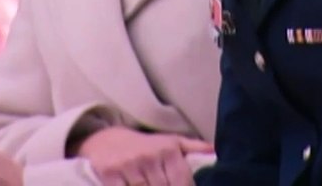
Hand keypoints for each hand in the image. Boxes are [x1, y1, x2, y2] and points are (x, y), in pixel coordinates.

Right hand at [74, 127, 212, 185]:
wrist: (106, 140)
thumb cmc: (145, 145)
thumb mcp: (170, 142)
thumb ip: (193, 148)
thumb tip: (215, 152)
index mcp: (167, 149)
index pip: (181, 180)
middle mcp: (149, 155)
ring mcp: (128, 165)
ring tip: (150, 185)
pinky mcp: (109, 173)